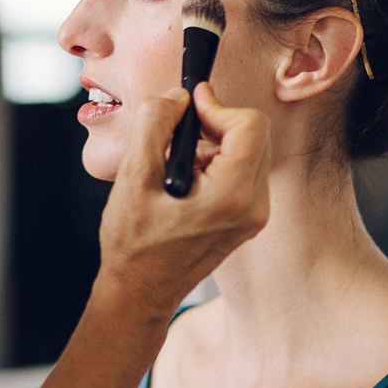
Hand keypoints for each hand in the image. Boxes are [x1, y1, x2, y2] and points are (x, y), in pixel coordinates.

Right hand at [94, 82, 269, 321]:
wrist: (139, 292)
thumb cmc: (133, 244)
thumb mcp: (133, 175)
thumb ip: (155, 123)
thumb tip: (180, 96)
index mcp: (232, 196)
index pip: (250, 124)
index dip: (216, 106)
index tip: (186, 108)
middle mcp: (254, 206)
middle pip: (253, 133)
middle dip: (214, 123)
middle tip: (175, 133)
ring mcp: (254, 215)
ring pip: (248, 149)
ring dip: (212, 142)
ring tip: (174, 164)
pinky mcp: (247, 218)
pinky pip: (242, 169)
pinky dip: (215, 161)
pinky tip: (183, 179)